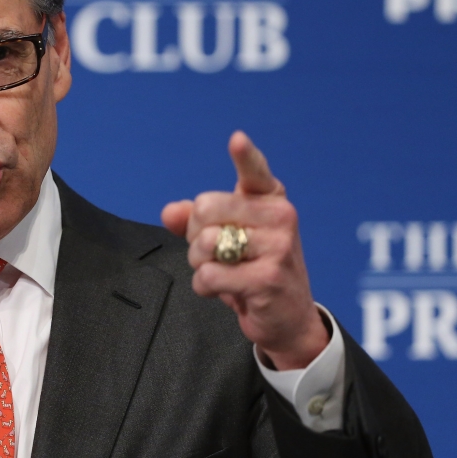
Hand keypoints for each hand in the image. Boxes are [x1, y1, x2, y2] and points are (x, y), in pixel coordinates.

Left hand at [161, 131, 328, 370]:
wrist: (288, 318)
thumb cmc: (253, 270)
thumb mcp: (226, 239)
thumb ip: (194, 221)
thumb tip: (169, 212)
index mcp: (270, 200)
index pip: (255, 171)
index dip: (244, 156)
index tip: (236, 140)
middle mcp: (280, 217)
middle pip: (205, 208)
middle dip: (196, 235)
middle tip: (216, 253)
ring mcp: (278, 247)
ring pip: (205, 242)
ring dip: (200, 263)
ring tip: (223, 272)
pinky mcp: (268, 278)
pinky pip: (209, 275)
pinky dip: (205, 287)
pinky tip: (225, 291)